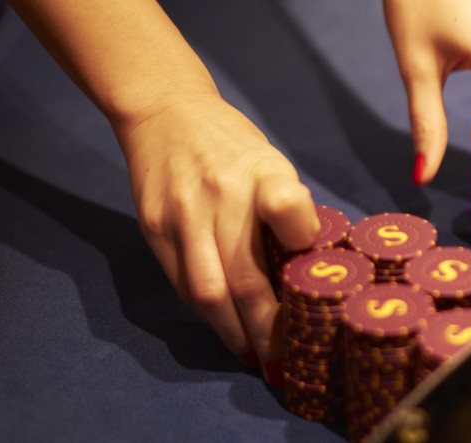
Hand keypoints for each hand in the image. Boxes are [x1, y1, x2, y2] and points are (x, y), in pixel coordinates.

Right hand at [116, 94, 318, 382]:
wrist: (165, 112)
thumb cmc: (231, 147)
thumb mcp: (271, 163)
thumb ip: (288, 210)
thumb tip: (313, 270)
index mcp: (262, 171)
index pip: (287, 208)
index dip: (303, 246)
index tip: (315, 286)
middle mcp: (221, 193)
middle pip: (245, 275)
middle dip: (267, 327)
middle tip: (287, 359)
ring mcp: (183, 214)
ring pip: (209, 291)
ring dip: (234, 333)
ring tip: (257, 358)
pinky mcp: (155, 228)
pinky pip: (183, 284)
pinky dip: (208, 315)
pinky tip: (227, 332)